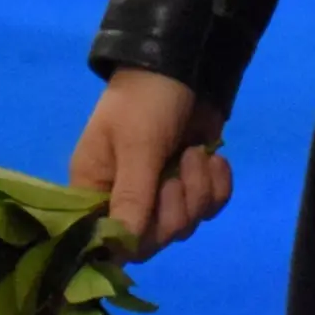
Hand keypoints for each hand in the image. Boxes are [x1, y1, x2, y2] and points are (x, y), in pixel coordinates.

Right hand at [71, 69, 230, 259]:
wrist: (186, 62)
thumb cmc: (147, 99)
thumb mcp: (137, 144)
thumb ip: (131, 196)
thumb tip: (119, 251)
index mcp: (95, 190)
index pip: (108, 242)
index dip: (134, 241)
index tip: (154, 219)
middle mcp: (125, 198)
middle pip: (154, 240)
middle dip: (175, 209)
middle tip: (178, 170)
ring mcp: (162, 191)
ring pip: (186, 224)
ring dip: (198, 190)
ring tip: (195, 152)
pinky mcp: (193, 180)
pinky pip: (211, 206)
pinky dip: (219, 185)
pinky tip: (215, 158)